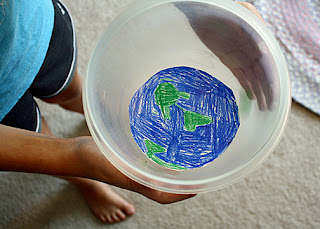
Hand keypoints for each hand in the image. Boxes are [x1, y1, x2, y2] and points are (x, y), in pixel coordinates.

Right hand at [73, 136, 195, 203]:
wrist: (76, 153)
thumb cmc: (93, 160)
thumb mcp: (117, 167)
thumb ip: (138, 176)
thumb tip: (162, 182)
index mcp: (136, 184)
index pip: (164, 195)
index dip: (182, 194)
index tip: (199, 186)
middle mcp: (136, 179)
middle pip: (164, 186)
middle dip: (181, 181)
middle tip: (197, 169)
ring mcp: (131, 170)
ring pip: (156, 174)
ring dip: (171, 170)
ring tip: (184, 158)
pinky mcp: (126, 160)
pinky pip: (147, 162)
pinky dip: (158, 158)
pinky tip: (162, 148)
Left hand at [175, 2, 278, 109]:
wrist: (200, 13)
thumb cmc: (217, 11)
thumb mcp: (236, 15)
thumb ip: (251, 30)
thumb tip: (264, 50)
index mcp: (256, 40)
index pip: (267, 65)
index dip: (271, 81)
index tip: (274, 96)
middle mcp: (251, 49)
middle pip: (262, 73)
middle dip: (267, 90)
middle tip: (269, 107)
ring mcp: (241, 55)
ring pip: (253, 76)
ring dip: (259, 91)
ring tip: (262, 107)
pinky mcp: (230, 60)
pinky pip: (241, 75)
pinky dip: (247, 86)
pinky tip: (251, 96)